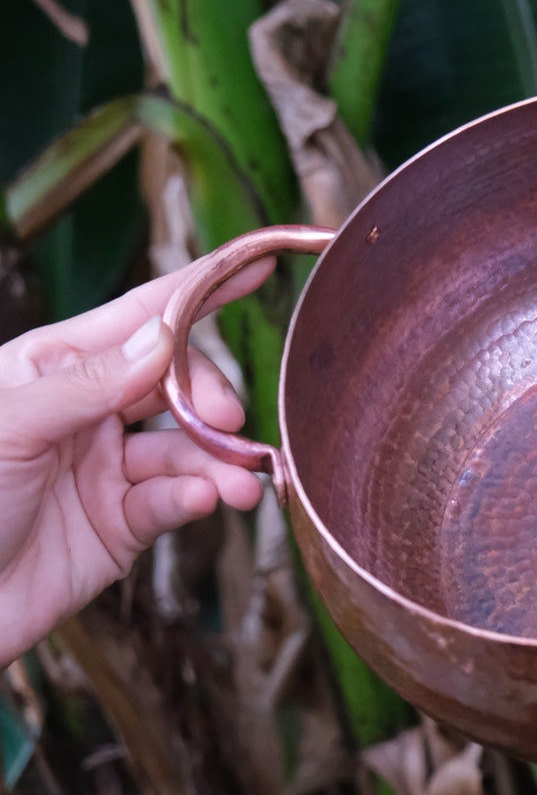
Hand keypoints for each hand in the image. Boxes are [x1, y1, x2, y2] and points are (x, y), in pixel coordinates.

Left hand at [0, 256, 273, 665]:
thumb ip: (88, 384)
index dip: (197, 292)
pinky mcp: (121, 526)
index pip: (138, 319)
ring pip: (184, 452)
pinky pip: (171, 503)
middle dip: (209, 399)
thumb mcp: (9, 426)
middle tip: (229, 420)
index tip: (255, 269)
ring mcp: (106, 470)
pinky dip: (194, 500)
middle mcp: (86, 413)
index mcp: (51, 370)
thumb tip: (164, 340)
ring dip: (218, 464)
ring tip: (242, 486)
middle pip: (175, 387)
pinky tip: (206, 501)